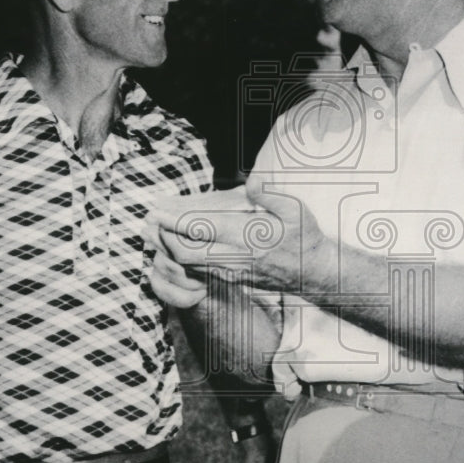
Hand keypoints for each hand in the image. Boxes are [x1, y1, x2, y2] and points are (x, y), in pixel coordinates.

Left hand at [148, 181, 335, 294]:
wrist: (313, 272)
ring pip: (190, 264)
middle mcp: (237, 258)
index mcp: (249, 237)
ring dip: (170, 250)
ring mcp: (233, 272)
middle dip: (165, 237)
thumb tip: (252, 182)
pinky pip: (200, 272)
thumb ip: (271, 196)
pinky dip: (183, 260)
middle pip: (188, 252)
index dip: (176, 222)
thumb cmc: (304, 237)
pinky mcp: (233, 280)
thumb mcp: (296, 210)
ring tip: (156, 233)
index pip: (204, 229)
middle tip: (150, 222)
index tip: (158, 211)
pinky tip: (175, 248)